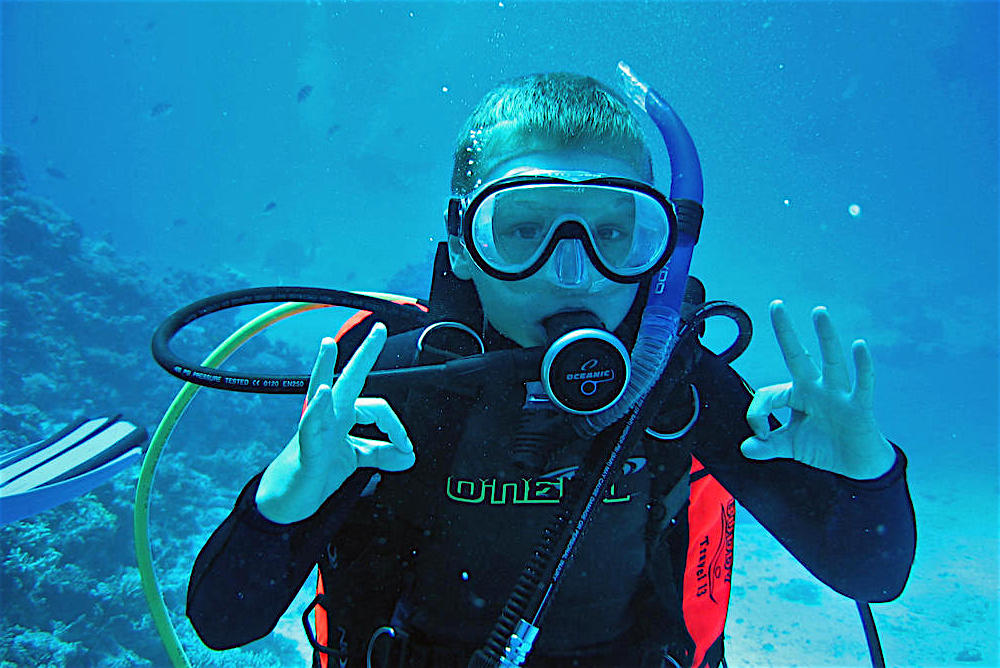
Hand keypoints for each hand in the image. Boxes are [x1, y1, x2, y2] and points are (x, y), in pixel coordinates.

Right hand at [256, 323, 414, 522]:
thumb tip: (408, 455)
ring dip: (324, 366)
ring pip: (321, 391)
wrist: (287, 499)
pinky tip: (322, 393)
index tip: (404, 447)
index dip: (396, 427)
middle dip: (365, 353)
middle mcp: (330, 416)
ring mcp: (316, 429)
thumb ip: (381, 454)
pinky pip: (310, 425)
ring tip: (328, 345)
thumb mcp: (356, 459)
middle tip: (379, 328)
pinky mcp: (306, 448)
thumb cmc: (317, 472)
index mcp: (343, 417)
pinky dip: (317, 409)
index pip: (378, 409)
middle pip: (349, 379)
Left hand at [741, 301, 895, 479]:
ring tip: (819, 311)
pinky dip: (862, 365)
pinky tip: (859, 345)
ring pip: (831, 361)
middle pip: (798, 356)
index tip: (760, 434)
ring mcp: (839, 395)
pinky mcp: (859, 406)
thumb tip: (745, 448)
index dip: (758, 414)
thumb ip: (767, 446)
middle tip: (776, 304)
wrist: (857, 465)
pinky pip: (862, 383)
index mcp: (798, 394)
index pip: (769, 394)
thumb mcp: (790, 447)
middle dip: (786, 332)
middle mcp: (817, 388)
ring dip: (826, 337)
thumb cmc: (824, 448)